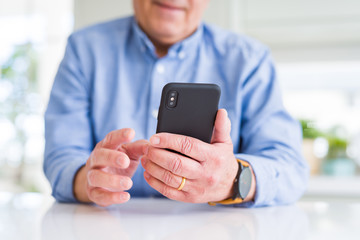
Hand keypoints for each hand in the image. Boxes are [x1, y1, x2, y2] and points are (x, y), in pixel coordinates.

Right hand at [73, 128, 147, 205]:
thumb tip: (152, 145)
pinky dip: (112, 197)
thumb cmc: (118, 163)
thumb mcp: (130, 153)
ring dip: (112, 180)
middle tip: (125, 161)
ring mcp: (92, 176)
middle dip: (111, 158)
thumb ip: (140, 148)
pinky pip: (99, 195)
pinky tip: (125, 196)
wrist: (100, 181)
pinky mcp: (94, 193)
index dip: (119, 135)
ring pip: (96, 177)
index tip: (131, 133)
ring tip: (128, 183)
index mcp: (106, 147)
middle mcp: (96, 160)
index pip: (110, 138)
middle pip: (99, 156)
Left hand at [141, 109, 255, 202]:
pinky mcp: (190, 198)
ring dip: (153, 168)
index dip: (169, 141)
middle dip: (157, 155)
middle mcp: (206, 174)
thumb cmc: (223, 160)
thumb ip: (221, 126)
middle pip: (176, 164)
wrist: (230, 185)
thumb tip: (220, 111)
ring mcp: (197, 188)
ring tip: (145, 158)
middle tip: (148, 148)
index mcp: (213, 157)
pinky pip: (169, 191)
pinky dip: (155, 183)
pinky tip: (148, 173)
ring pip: (170, 178)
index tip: (155, 137)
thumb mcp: (225, 142)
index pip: (188, 146)